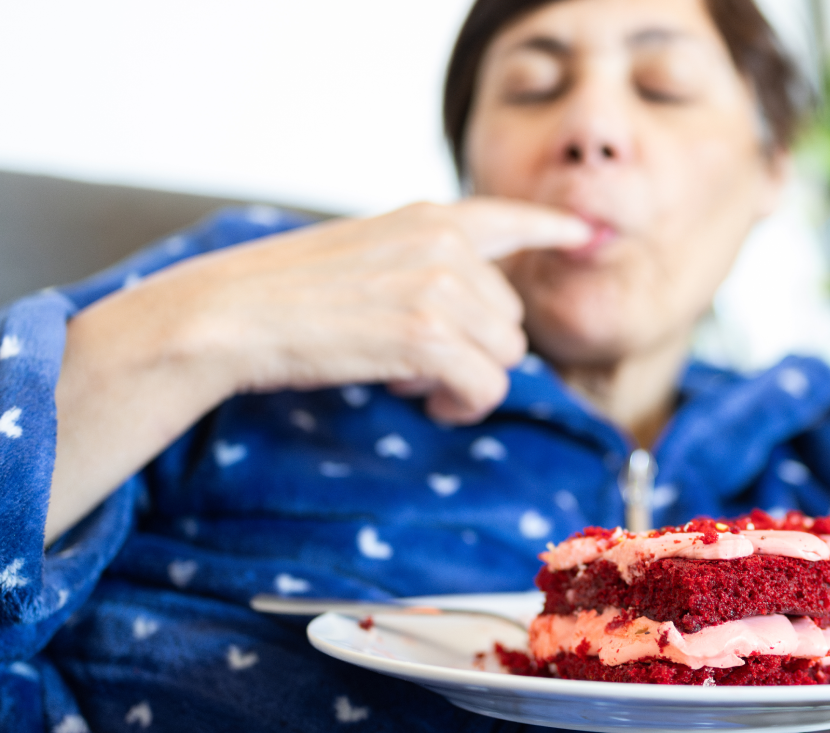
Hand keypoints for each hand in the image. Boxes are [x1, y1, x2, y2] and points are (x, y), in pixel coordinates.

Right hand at [142, 198, 590, 422]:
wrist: (230, 314)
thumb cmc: (287, 294)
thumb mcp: (366, 253)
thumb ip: (425, 262)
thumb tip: (477, 309)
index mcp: (430, 218)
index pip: (510, 219)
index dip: (552, 230)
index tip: (585, 237)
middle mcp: (446, 244)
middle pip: (512, 319)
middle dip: (473, 349)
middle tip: (410, 356)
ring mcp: (440, 287)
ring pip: (505, 358)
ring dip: (463, 379)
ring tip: (405, 372)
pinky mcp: (428, 335)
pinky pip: (484, 388)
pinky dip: (457, 404)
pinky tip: (415, 395)